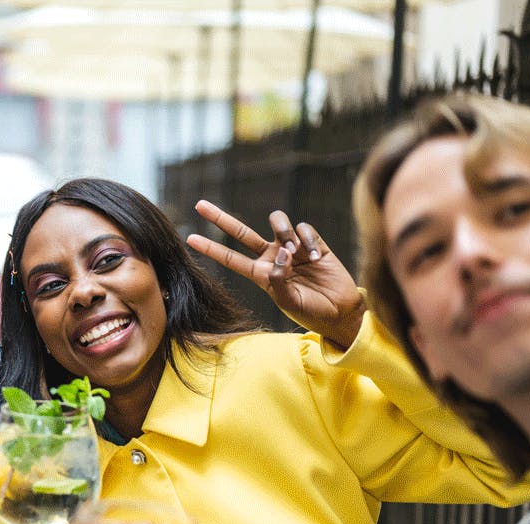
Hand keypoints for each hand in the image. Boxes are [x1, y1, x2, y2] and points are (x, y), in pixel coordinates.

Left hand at [187, 200, 364, 348]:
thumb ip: (280, 280)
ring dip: (283, 231)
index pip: (231, 258)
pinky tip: (316, 258)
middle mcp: (273, 257)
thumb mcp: (289, 302)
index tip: (189, 238)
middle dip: (220, 219)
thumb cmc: (311, 311)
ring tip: (295, 251)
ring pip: (277, 222)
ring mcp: (292, 247)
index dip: (211, 249)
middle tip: (199, 205)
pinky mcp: (314, 242)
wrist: (340, 311)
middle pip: (242, 232)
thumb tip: (280, 253)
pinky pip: (303, 228)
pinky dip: (308, 239)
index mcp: (261, 274)